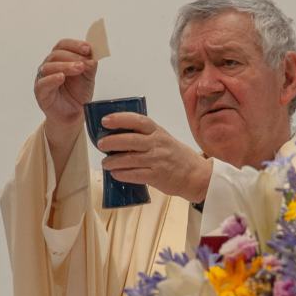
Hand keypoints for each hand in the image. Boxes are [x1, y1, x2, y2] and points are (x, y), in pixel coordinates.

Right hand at [34, 39, 97, 158]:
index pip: (63, 45)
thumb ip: (90, 65)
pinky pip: (43, 83)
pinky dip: (52, 79)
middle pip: (56, 54)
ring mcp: (43, 78)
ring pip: (49, 66)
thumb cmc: (78, 94)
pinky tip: (61, 77)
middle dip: (72, 56)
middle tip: (84, 62)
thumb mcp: (88, 77)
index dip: (74, 45)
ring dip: (65, 66)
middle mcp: (49, 66)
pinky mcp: (40, 92)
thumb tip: (93, 55)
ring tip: (78, 68)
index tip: (87, 48)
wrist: (74, 115)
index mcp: (60, 59)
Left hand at [98, 112, 212, 202]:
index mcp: (157, 131)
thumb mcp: (162, 138)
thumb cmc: (175, 155)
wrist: (194, 174)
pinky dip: (122, 174)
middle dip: (112, 141)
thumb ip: (144, 136)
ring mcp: (157, 160)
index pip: (138, 121)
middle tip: (100, 144)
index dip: (120, 119)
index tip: (105, 120)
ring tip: (105, 163)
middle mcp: (157, 144)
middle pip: (131, 140)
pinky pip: (135, 174)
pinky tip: (115, 174)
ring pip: (130, 159)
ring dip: (113, 161)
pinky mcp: (157, 176)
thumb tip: (115, 135)